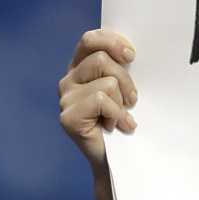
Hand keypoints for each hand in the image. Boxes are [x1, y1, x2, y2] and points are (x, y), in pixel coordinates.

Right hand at [60, 29, 138, 175]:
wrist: (116, 159)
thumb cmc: (123, 120)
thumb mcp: (123, 87)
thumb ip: (120, 67)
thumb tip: (131, 51)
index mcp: (80, 67)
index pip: (90, 40)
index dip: (111, 42)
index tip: (131, 56)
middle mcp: (68, 80)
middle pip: (101, 60)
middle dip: (125, 80)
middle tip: (132, 100)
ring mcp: (65, 98)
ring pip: (106, 82)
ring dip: (122, 101)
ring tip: (122, 116)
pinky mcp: (68, 116)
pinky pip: (102, 101)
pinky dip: (117, 115)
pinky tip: (117, 127)